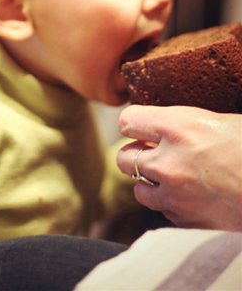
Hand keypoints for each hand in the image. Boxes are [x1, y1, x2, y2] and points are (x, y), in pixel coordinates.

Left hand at [117, 104, 241, 230]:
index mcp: (177, 127)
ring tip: (172, 176)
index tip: (140, 127)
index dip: (134, 124)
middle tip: (152, 152)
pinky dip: (169, 203)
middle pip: (124, 157)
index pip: (128, 121)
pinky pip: (162, 210)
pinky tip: (190, 195)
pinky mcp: (183, 221)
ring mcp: (174, 194)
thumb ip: (181, 124)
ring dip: (150, 181)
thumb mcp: (218, 122)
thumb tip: (156, 127)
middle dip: (136, 153)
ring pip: (138, 188)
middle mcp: (169, 161)